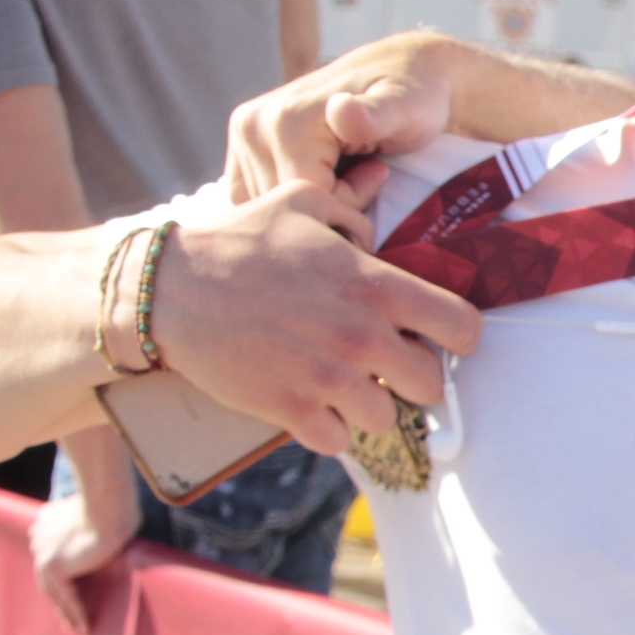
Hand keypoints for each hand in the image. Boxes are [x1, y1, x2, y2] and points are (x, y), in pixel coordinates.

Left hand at [29, 474, 141, 634]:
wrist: (109, 511)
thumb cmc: (111, 510)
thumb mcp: (92, 516)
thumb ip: (80, 526)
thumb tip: (92, 539)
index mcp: (44, 523)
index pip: (50, 556)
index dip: (59, 577)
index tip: (69, 593)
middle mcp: (37, 538)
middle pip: (48, 577)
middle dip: (59, 600)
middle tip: (69, 620)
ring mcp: (42, 553)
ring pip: (54, 590)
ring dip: (67, 612)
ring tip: (78, 630)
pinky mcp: (52, 567)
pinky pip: (65, 596)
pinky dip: (76, 612)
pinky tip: (85, 627)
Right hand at [153, 183, 481, 450]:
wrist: (172, 290)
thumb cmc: (239, 241)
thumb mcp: (299, 202)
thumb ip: (350, 206)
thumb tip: (379, 193)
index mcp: (375, 286)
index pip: (462, 328)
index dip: (457, 336)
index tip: (436, 336)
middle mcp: (361, 336)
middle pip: (430, 385)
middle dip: (410, 375)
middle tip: (382, 361)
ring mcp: (328, 379)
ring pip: (385, 418)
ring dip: (367, 404)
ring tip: (341, 381)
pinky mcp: (292, 410)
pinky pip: (338, 441)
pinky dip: (327, 428)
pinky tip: (309, 401)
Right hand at [223, 32, 468, 204]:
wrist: (403, 71)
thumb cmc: (414, 98)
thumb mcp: (404, 108)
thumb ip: (374, 115)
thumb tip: (340, 112)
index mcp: (285, 122)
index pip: (306, 201)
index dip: (347, 203)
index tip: (377, 173)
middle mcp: (254, 126)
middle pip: (286, 206)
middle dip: (330, 205)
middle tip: (366, 172)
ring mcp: (245, 136)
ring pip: (273, 205)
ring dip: (313, 202)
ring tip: (349, 170)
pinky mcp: (244, 145)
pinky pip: (258, 196)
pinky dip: (292, 197)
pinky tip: (326, 175)